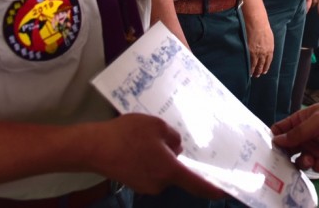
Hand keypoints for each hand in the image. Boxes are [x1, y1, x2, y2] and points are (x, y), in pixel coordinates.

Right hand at [93, 114, 223, 197]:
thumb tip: (176, 148)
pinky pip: (149, 171)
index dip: (211, 188)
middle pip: (176, 172)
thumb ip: (173, 137)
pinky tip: (135, 146)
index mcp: (169, 170)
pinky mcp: (134, 183)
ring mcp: (145, 186)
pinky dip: (147, 160)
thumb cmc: (128, 134)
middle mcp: (160, 183)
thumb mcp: (157, 126)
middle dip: (173, 157)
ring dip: (159, 157)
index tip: (224, 191)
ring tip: (144, 139)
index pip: (196, 183)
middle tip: (163, 139)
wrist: (94, 147)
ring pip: (162, 170)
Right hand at [246, 12, 273, 76]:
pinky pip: (251, 63)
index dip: (266, 66)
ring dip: (255, 71)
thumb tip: (265, 46)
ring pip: (257, 65)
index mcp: (270, 48)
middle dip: (261, 70)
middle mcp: (265, 52)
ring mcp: (258, 53)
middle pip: (263, 64)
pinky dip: (250, 68)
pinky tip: (249, 71)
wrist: (257, 23)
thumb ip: (267, 43)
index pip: (269, 60)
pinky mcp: (250, 52)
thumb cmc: (262, 27)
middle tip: (258, 75)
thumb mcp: (269, 36)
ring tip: (253, 75)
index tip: (264, 70)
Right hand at [271, 102, 318, 174]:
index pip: (281, 130)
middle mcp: (305, 138)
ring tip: (308, 159)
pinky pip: (314, 169)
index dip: (274, 138)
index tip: (269, 146)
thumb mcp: (316, 121)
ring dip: (300, 162)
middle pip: (287, 149)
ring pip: (298, 161)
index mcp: (301, 123)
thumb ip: (297, 132)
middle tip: (281, 160)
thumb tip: (276, 140)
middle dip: (283, 155)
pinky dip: (315, 167)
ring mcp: (314, 151)